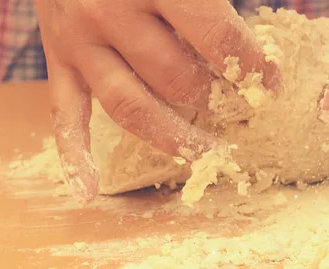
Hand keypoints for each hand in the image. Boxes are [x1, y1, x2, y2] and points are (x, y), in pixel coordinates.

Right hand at [34, 0, 279, 201]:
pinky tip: (89, 189)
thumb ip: (212, 0)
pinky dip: (74, 155)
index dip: (251, 65)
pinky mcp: (58, 60)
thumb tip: (260, 45)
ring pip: (130, 107)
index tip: (270, 83)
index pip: (216, 36)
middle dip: (217, 100)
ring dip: (173, 138)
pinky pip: (65, 116)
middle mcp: (110, 12)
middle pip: (176, 79)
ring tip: (208, 154)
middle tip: (239, 110)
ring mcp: (79, 41)